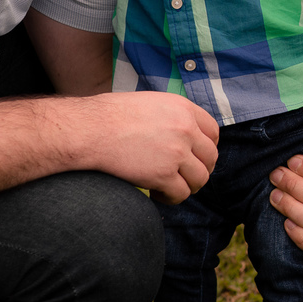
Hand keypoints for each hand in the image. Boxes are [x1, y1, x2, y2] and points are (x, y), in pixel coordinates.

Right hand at [84, 92, 218, 203]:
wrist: (88, 130)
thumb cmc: (110, 116)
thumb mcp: (150, 103)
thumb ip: (173, 116)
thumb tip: (185, 135)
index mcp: (184, 108)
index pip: (213, 132)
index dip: (207, 148)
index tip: (196, 157)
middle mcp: (186, 129)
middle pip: (210, 157)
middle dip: (200, 169)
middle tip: (183, 176)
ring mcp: (176, 152)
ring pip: (200, 178)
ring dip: (188, 186)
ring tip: (169, 186)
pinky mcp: (163, 174)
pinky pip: (181, 193)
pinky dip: (171, 198)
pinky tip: (156, 193)